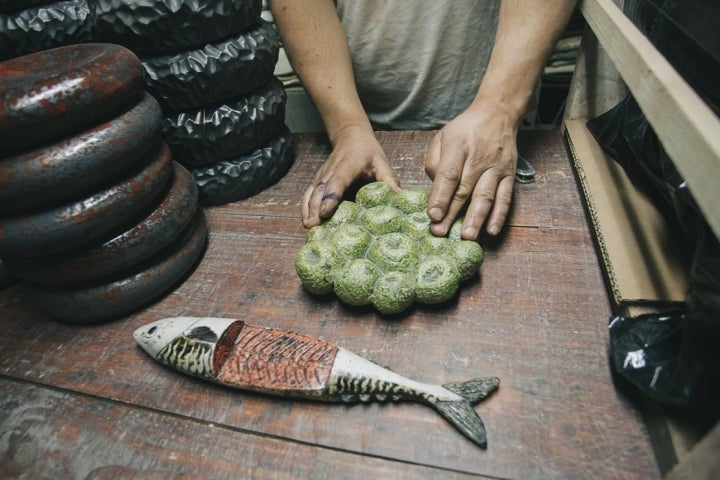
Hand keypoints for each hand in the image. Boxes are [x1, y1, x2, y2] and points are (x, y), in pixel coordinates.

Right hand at [302, 125, 399, 227]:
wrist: (350, 135)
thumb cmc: (368, 151)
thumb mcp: (382, 162)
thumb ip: (389, 181)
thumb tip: (400, 200)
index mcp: (348, 165)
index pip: (337, 182)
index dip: (331, 197)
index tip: (325, 212)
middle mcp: (331, 170)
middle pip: (321, 191)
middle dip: (316, 209)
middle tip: (314, 227)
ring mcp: (321, 175)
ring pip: (312, 193)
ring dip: (308, 210)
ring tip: (309, 227)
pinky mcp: (317, 180)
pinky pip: (308, 194)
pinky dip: (304, 207)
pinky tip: (305, 221)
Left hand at [424, 98, 518, 239]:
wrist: (498, 114)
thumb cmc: (465, 130)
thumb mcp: (442, 137)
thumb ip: (434, 162)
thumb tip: (434, 189)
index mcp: (457, 147)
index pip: (448, 175)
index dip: (440, 196)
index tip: (433, 215)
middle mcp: (478, 158)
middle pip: (464, 190)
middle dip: (452, 214)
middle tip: (441, 233)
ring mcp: (496, 168)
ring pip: (486, 196)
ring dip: (476, 218)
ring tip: (467, 236)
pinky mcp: (510, 174)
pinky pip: (505, 197)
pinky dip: (499, 215)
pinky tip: (492, 230)